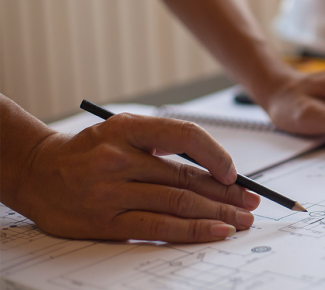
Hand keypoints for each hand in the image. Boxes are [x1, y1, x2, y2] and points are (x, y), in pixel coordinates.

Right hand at [17, 113, 260, 242]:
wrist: (36, 172)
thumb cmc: (89, 151)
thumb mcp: (122, 131)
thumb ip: (162, 143)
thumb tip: (216, 169)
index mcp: (127, 128)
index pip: (185, 136)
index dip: (217, 155)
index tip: (234, 173)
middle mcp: (118, 158)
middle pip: (187, 177)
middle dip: (226, 193)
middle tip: (252, 202)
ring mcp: (111, 192)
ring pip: (178, 203)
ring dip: (217, 214)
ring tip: (241, 220)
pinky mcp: (106, 222)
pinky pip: (158, 228)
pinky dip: (192, 231)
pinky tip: (215, 231)